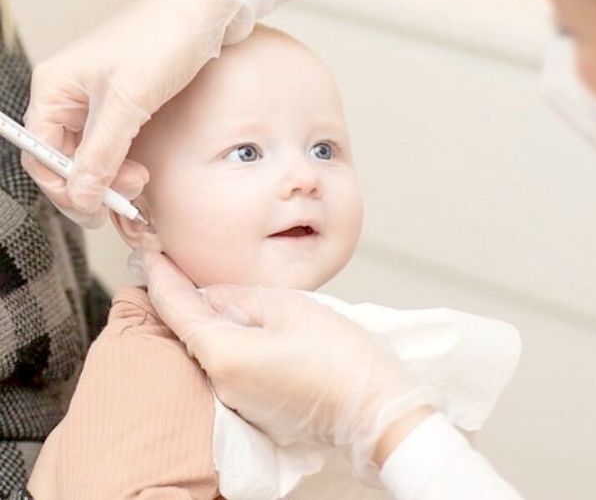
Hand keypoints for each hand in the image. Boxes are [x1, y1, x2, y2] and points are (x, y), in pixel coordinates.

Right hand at [23, 0, 250, 227]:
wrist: (202, 14)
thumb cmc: (161, 41)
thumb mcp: (128, 101)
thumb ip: (102, 152)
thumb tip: (81, 194)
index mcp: (55, 91)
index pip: (41, 155)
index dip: (65, 187)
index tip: (95, 208)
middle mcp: (70, 98)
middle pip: (66, 161)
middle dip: (94, 186)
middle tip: (128, 199)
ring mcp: (98, 104)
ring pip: (93, 159)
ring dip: (113, 180)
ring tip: (142, 183)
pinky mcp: (127, 107)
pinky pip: (116, 148)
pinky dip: (126, 168)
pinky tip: (144, 177)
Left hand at [135, 250, 432, 471]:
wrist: (374, 410)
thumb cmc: (342, 359)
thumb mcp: (291, 307)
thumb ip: (242, 296)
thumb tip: (214, 295)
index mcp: (223, 354)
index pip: (176, 309)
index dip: (162, 276)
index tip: (151, 253)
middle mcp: (220, 384)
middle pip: (192, 332)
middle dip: (190, 300)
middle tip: (189, 267)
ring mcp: (237, 402)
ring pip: (214, 351)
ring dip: (218, 324)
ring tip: (236, 299)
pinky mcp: (255, 410)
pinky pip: (233, 370)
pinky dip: (236, 346)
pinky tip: (257, 331)